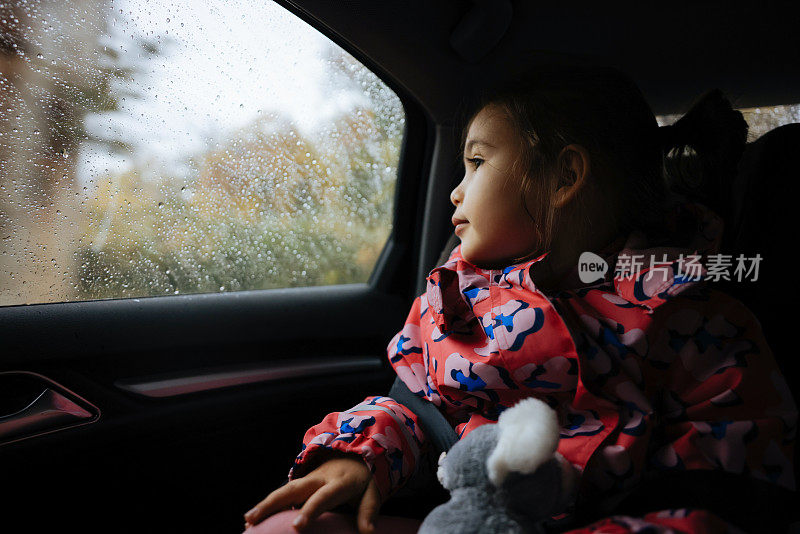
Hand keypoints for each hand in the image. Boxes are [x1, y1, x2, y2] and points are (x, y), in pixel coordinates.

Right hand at [244, 451, 380, 533]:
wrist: (355, 454)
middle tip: (253, 520)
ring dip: (265, 504)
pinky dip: (268, 505)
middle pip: (293, 490)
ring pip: (284, 490)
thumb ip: (368, 511)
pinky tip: (254, 519)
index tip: (296, 526)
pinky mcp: (301, 483)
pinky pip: (284, 494)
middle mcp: (319, 478)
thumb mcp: (372, 492)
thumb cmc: (363, 479)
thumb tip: (369, 533)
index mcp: (338, 482)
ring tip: (247, 521)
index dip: (310, 510)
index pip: (322, 497)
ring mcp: (307, 479)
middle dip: (272, 504)